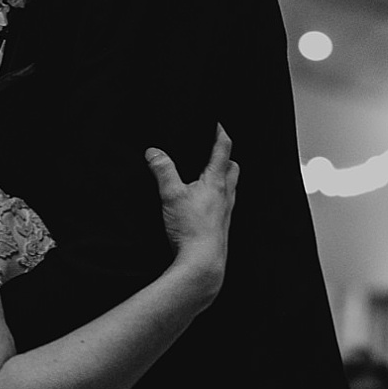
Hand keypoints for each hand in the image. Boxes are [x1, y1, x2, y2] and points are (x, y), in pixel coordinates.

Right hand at [144, 126, 237, 293]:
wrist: (202, 264)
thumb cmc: (191, 230)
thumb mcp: (171, 195)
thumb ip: (162, 170)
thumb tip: (154, 151)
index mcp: (216, 182)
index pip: (223, 149)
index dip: (220, 133)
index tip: (217, 124)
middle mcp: (226, 195)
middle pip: (233, 168)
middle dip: (226, 157)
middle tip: (214, 150)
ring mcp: (226, 213)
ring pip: (231, 188)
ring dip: (223, 178)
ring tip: (208, 177)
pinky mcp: (221, 228)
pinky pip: (224, 206)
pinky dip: (217, 199)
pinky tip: (204, 206)